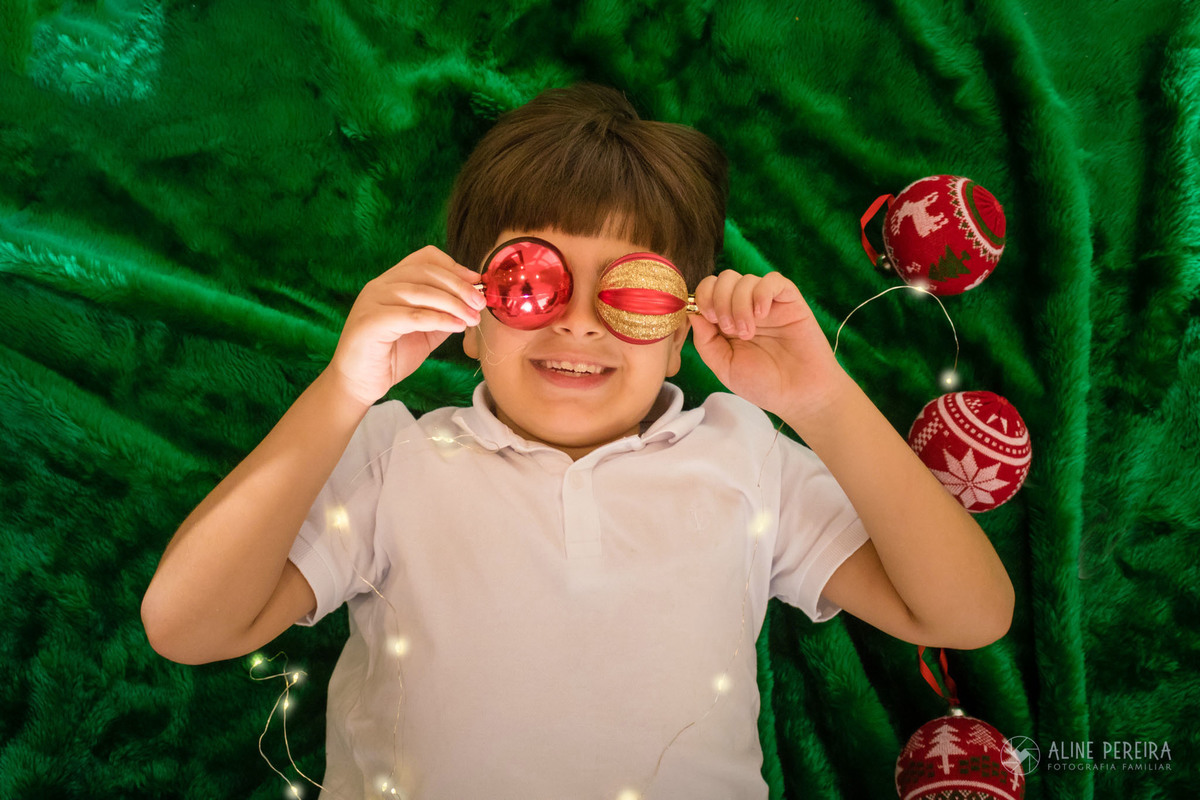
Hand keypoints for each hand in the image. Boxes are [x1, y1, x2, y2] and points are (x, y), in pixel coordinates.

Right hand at [326, 246, 485, 407]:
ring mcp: (372, 302)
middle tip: (480, 303)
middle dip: (459, 286)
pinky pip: (412, 316)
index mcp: (391, 282)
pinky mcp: (371, 322)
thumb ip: (443, 314)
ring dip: (453, 304)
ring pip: (420, 292)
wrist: (359, 383)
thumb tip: (472, 303)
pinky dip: (439, 319)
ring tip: (473, 319)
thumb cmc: (391, 356)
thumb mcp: (425, 332)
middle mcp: (380, 286)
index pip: (425, 258)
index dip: (454, 268)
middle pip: (426, 272)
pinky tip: (457, 327)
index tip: (477, 284)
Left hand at [690, 270, 850, 422]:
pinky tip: (762, 315)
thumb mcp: (724, 366)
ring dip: (740, 304)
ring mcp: (767, 303)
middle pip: (724, 278)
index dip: (703, 298)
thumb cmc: (763, 384)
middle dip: (719, 300)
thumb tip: (692, 313)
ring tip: (748, 332)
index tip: (710, 321)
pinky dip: (761, 293)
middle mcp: (746, 307)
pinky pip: (772, 280)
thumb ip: (705, 341)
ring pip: (745, 279)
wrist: (799, 395)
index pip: (708, 290)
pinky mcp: (790, 301)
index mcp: (727, 321)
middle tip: (729, 329)